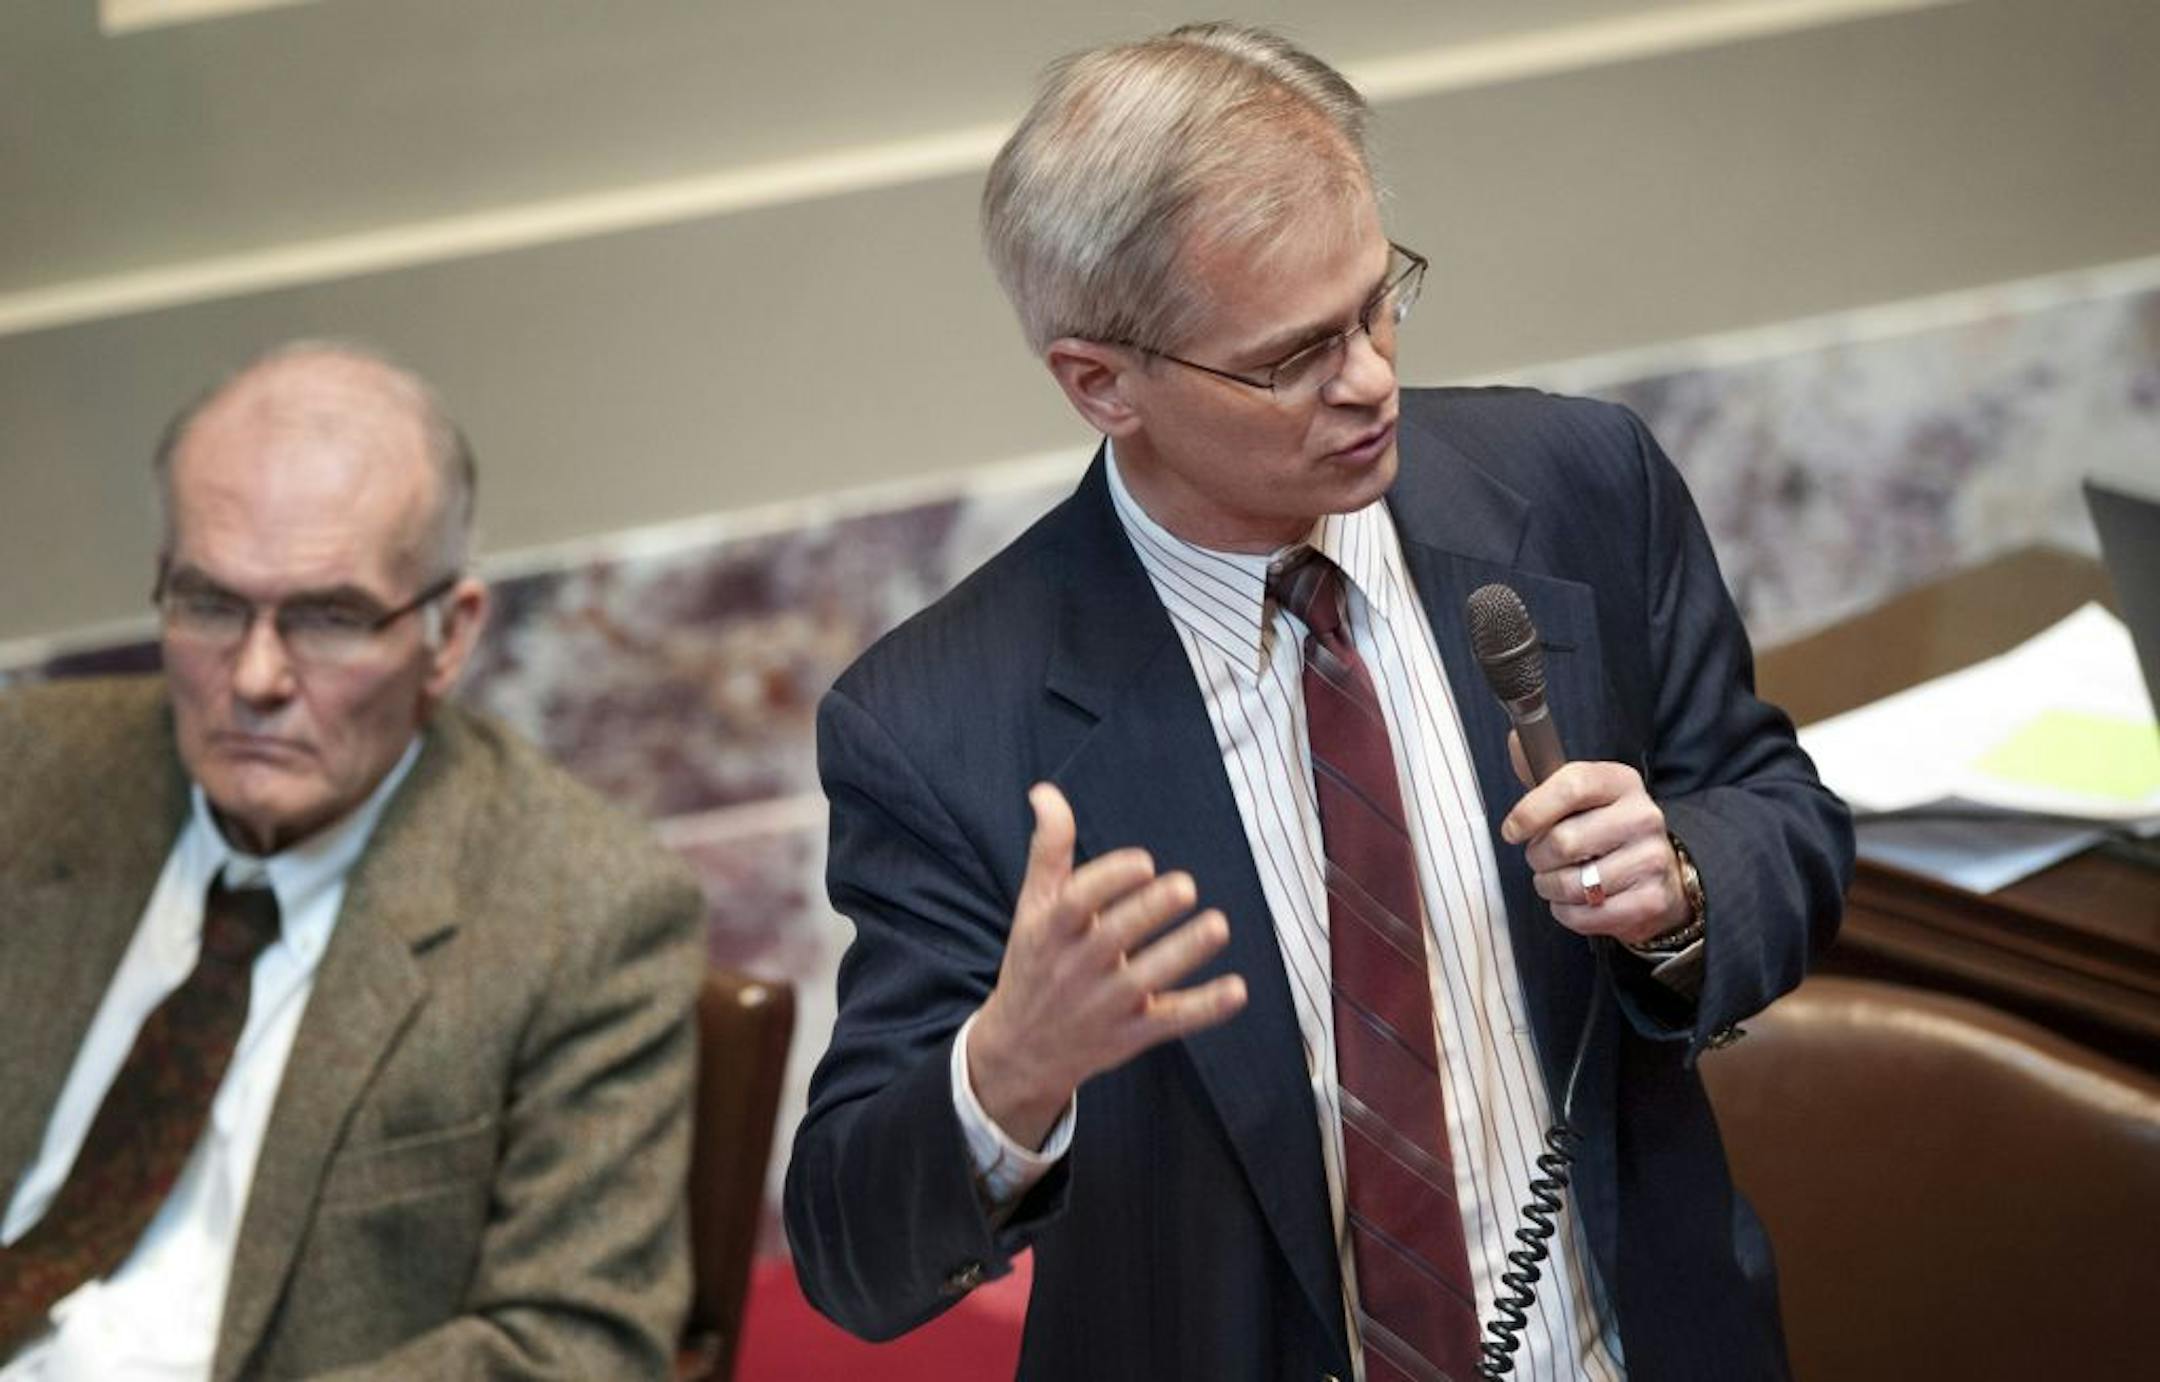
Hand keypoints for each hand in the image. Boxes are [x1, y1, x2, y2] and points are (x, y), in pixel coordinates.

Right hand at [968, 783, 1247, 1149]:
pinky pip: (1171, 1022)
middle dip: (1149, 912)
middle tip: (1186, 887)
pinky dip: (1205, 1008)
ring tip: (1218, 925)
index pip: (1076, 903)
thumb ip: (1048, 850)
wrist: (1021, 1049)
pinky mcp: (1130, 1036)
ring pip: (1147, 980)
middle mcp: (1075, 969)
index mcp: (1050, 930)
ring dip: (1184, 953)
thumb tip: (1045, 793)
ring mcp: (1104, 1006)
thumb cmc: (1036, 962)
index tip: (1144, 862)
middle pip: (1113, 939)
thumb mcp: (1033, 907)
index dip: (1109, 880)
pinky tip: (1237, 989)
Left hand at [1499, 731, 1687, 945]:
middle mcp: (1643, 816)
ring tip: (1560, 880)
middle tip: (1543, 858)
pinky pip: (1585, 915)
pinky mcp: (1651, 900)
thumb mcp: (1580, 797)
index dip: (1532, 810)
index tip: (1512, 830)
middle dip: (1537, 856)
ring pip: (1571, 883)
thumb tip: (1515, 740)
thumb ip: (1543, 773)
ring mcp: (1651, 859)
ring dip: (1551, 887)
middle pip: (1563, 841)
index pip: (1572, 785)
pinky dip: (1568, 913)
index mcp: (1621, 782)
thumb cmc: (1605, 831)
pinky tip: (1577, 901)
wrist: (1660, 874)